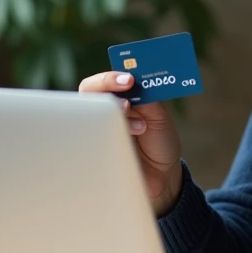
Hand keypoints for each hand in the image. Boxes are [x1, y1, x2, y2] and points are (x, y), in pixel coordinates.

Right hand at [78, 71, 183, 216]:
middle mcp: (106, 110)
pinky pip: (91, 139)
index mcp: (123, 97)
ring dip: (119, 117)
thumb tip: (135, 86)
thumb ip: (147, 100)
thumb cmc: (159, 142)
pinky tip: (130, 144)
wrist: (162, 175)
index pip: (107, 80)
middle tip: (128, 97)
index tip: (129, 80)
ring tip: (142, 127)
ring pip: (90, 114)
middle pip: (89, 92)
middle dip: (107, 89)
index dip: (113, 77)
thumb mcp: (159, 118)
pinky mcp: (95, 149)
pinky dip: (110, 138)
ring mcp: (99, 129)